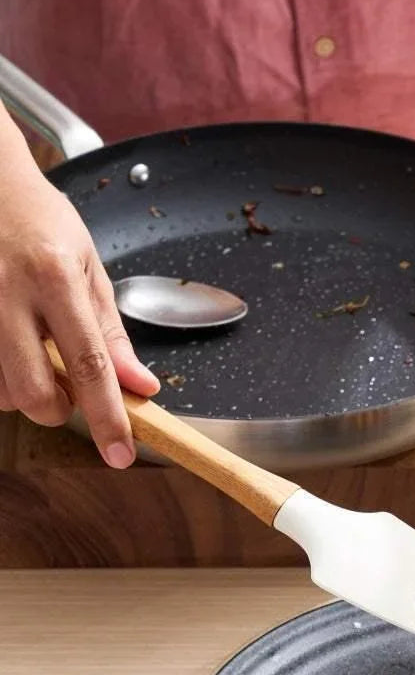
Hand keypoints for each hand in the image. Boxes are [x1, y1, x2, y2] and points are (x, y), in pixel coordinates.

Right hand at [0, 161, 158, 466]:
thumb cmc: (37, 220)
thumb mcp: (88, 267)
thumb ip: (112, 333)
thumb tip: (140, 388)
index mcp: (54, 277)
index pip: (91, 365)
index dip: (107, 418)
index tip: (121, 454)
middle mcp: (5, 292)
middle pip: (33, 393)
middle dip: (55, 409)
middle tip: (65, 389)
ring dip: (20, 391)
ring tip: (27, 352)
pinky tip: (6, 347)